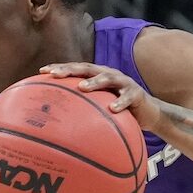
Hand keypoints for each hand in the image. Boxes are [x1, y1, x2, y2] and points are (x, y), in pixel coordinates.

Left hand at [41, 62, 165, 132]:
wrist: (150, 115)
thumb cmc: (120, 113)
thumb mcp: (100, 108)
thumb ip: (84, 110)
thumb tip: (59, 124)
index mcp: (98, 76)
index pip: (76, 69)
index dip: (60, 68)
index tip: (42, 71)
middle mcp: (109, 75)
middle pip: (88, 68)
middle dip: (71, 70)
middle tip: (55, 75)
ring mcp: (124, 82)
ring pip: (108, 78)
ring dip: (94, 82)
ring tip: (82, 88)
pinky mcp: (137, 94)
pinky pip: (128, 97)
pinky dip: (120, 102)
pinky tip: (113, 109)